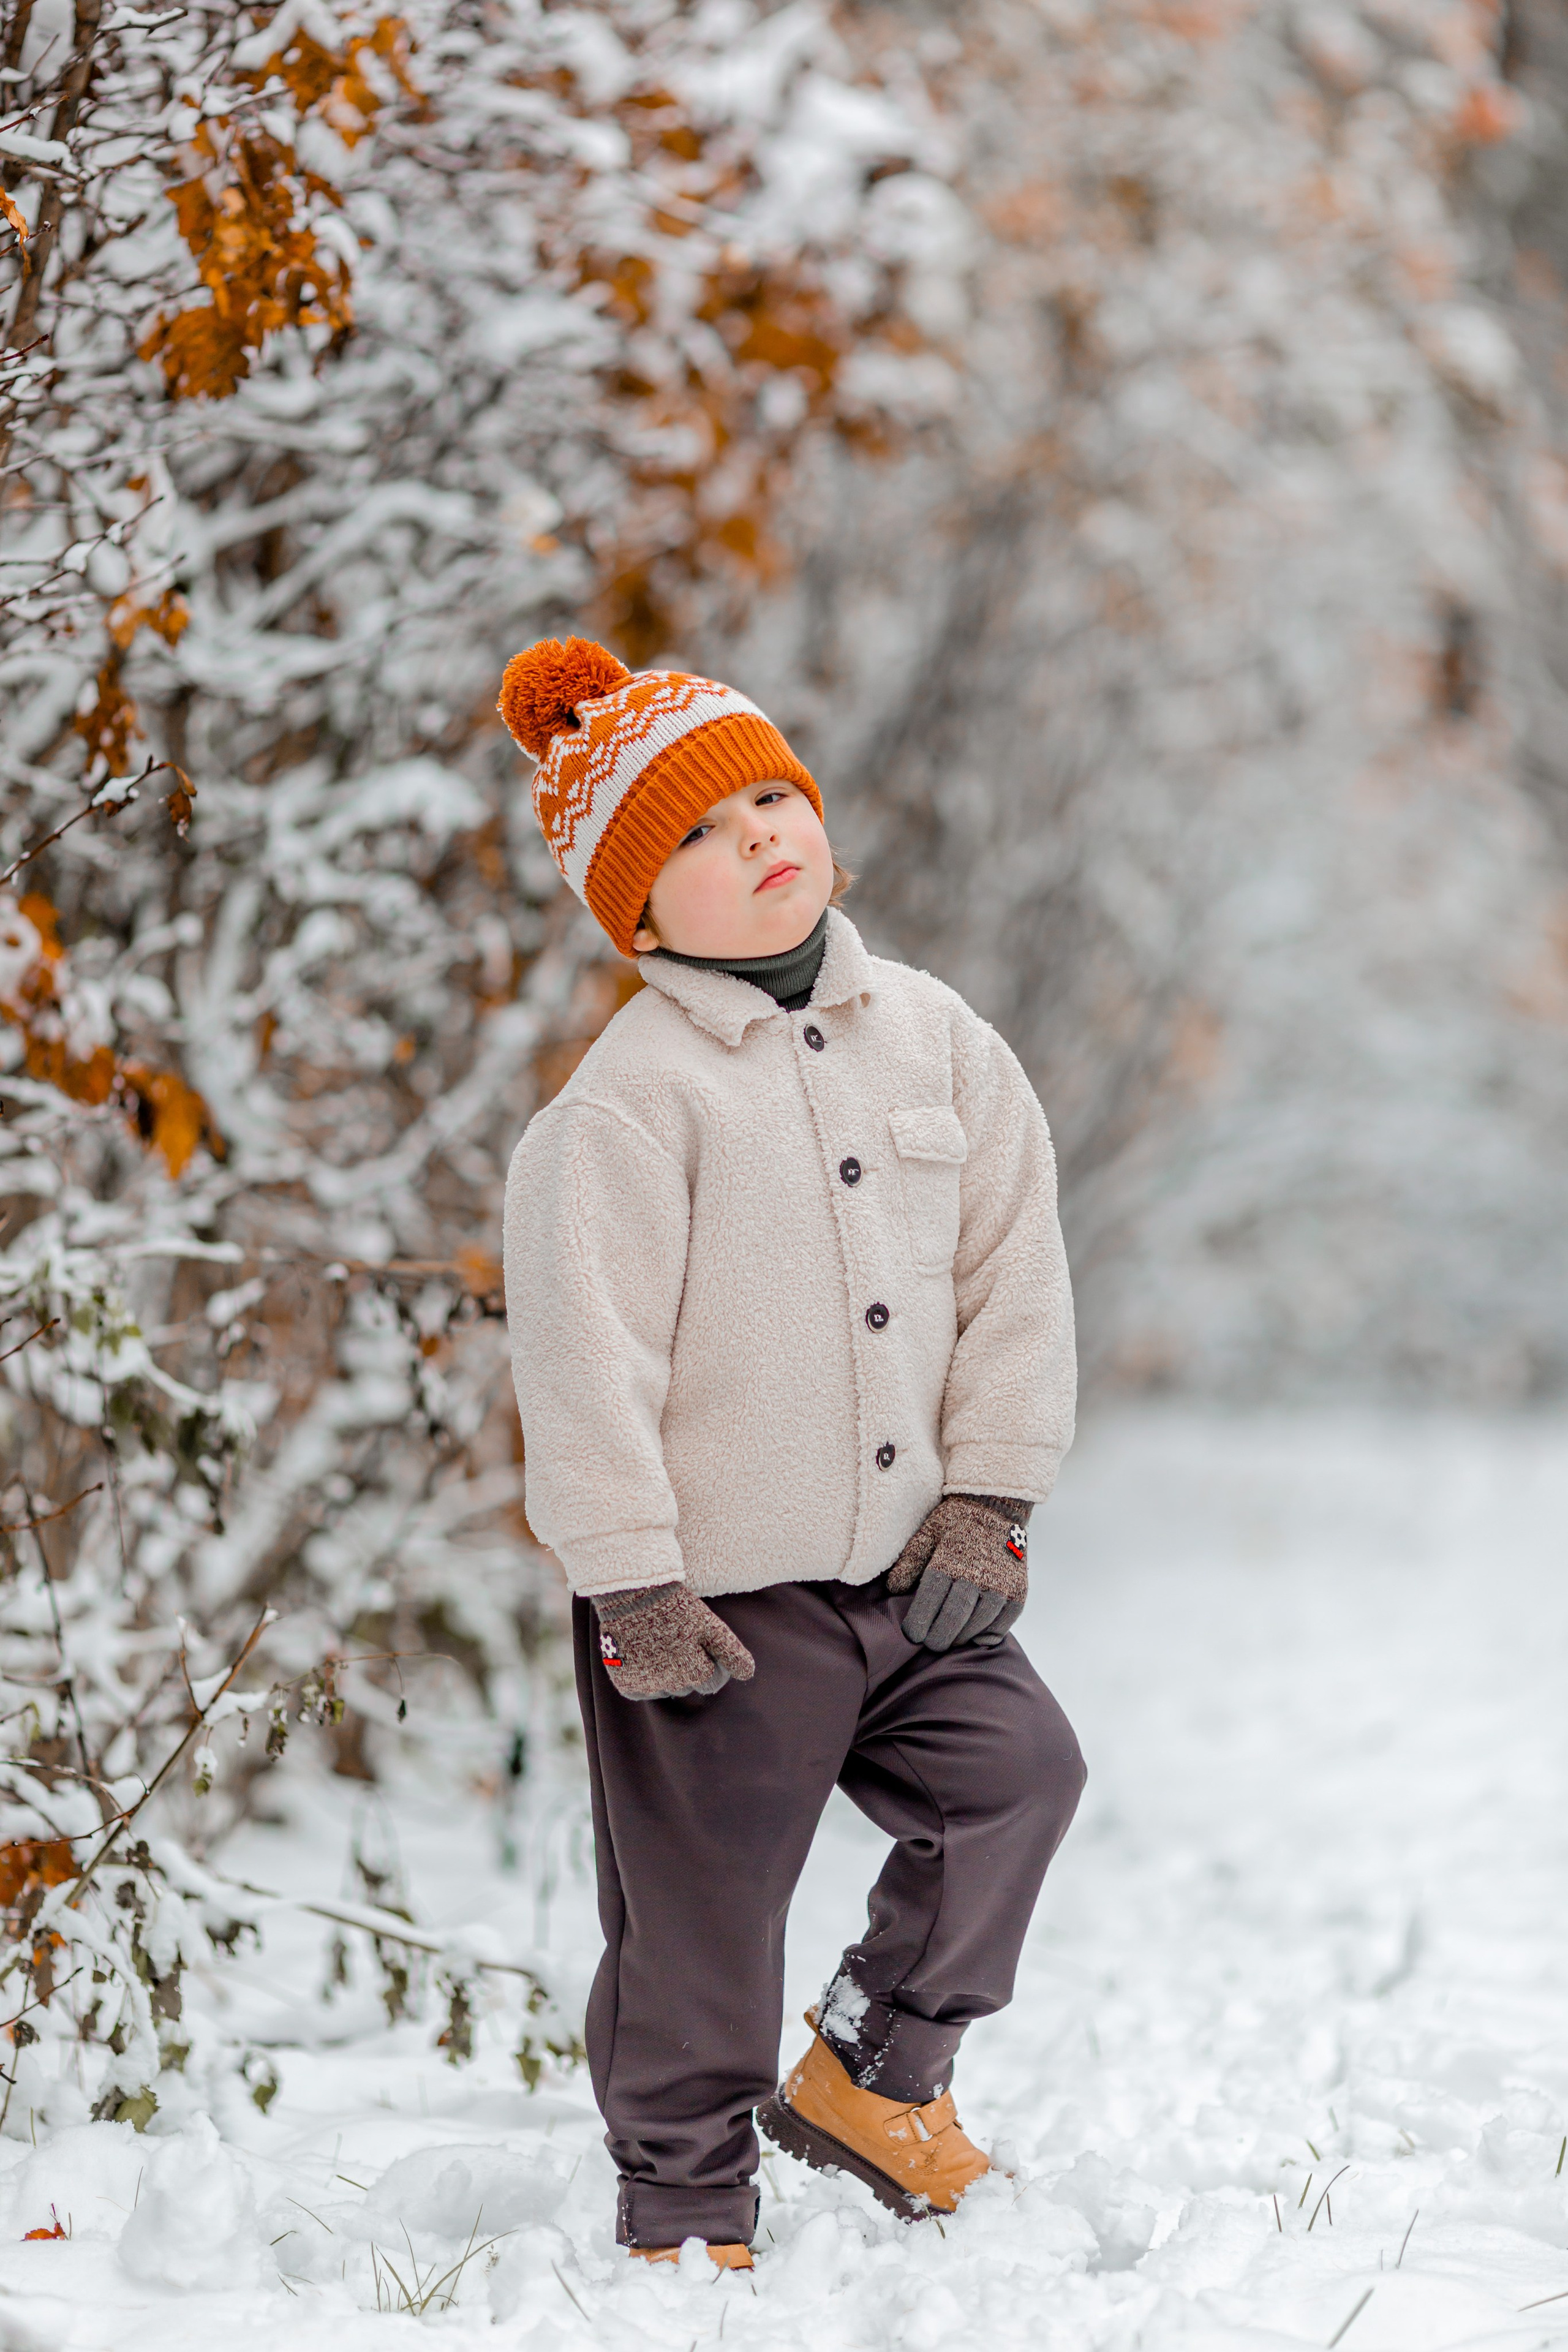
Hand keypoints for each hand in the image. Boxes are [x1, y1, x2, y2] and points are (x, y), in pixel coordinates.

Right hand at [591, 1583, 755, 1700]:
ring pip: (666, 1690)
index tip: (702, 1644)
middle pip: (689, 1687)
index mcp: (695, 1673)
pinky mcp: (625, 1684)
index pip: (713, 1682)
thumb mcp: (709, 1624)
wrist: (631, 1594)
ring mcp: (646, 1686)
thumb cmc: (676, 1606)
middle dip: (689, 1668)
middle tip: (678, 1639)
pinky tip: (643, 1654)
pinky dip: (644, 1678)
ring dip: (667, 1674)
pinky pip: (641, 1691)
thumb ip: (731, 1652)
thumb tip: (747, 1674)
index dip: (711, 1663)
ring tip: (659, 1643)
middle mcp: (671, 1686)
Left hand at [887, 1494, 1030, 1651]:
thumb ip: (909, 1562)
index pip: (929, 1604)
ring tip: (949, 1639)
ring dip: (960, 1638)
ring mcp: (1000, 1587)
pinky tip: (974, 1635)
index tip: (912, 1634)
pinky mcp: (1018, 1593)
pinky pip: (1001, 1626)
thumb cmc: (956, 1522)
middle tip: (930, 1643)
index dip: (917, 1625)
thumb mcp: (927, 1533)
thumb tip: (893, 1590)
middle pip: (952, 1621)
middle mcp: (976, 1576)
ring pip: (976, 1627)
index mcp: (948, 1561)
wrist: (998, 1506)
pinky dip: (985, 1636)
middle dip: (937, 1639)